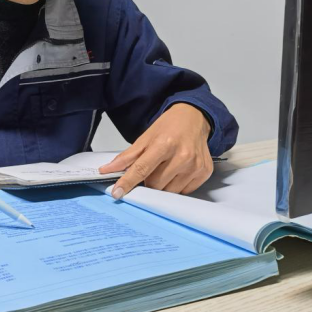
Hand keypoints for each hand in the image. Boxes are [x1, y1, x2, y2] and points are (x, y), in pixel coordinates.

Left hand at [98, 103, 212, 198]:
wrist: (195, 118)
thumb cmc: (169, 127)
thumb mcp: (145, 137)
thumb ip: (127, 156)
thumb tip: (107, 170)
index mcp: (164, 144)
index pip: (142, 169)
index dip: (128, 182)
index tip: (117, 193)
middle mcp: (182, 156)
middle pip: (155, 184)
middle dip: (148, 181)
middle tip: (151, 169)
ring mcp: (195, 166)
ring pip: (169, 191)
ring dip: (162, 184)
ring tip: (166, 168)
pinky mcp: (204, 173)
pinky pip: (183, 191)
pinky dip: (176, 185)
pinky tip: (177, 171)